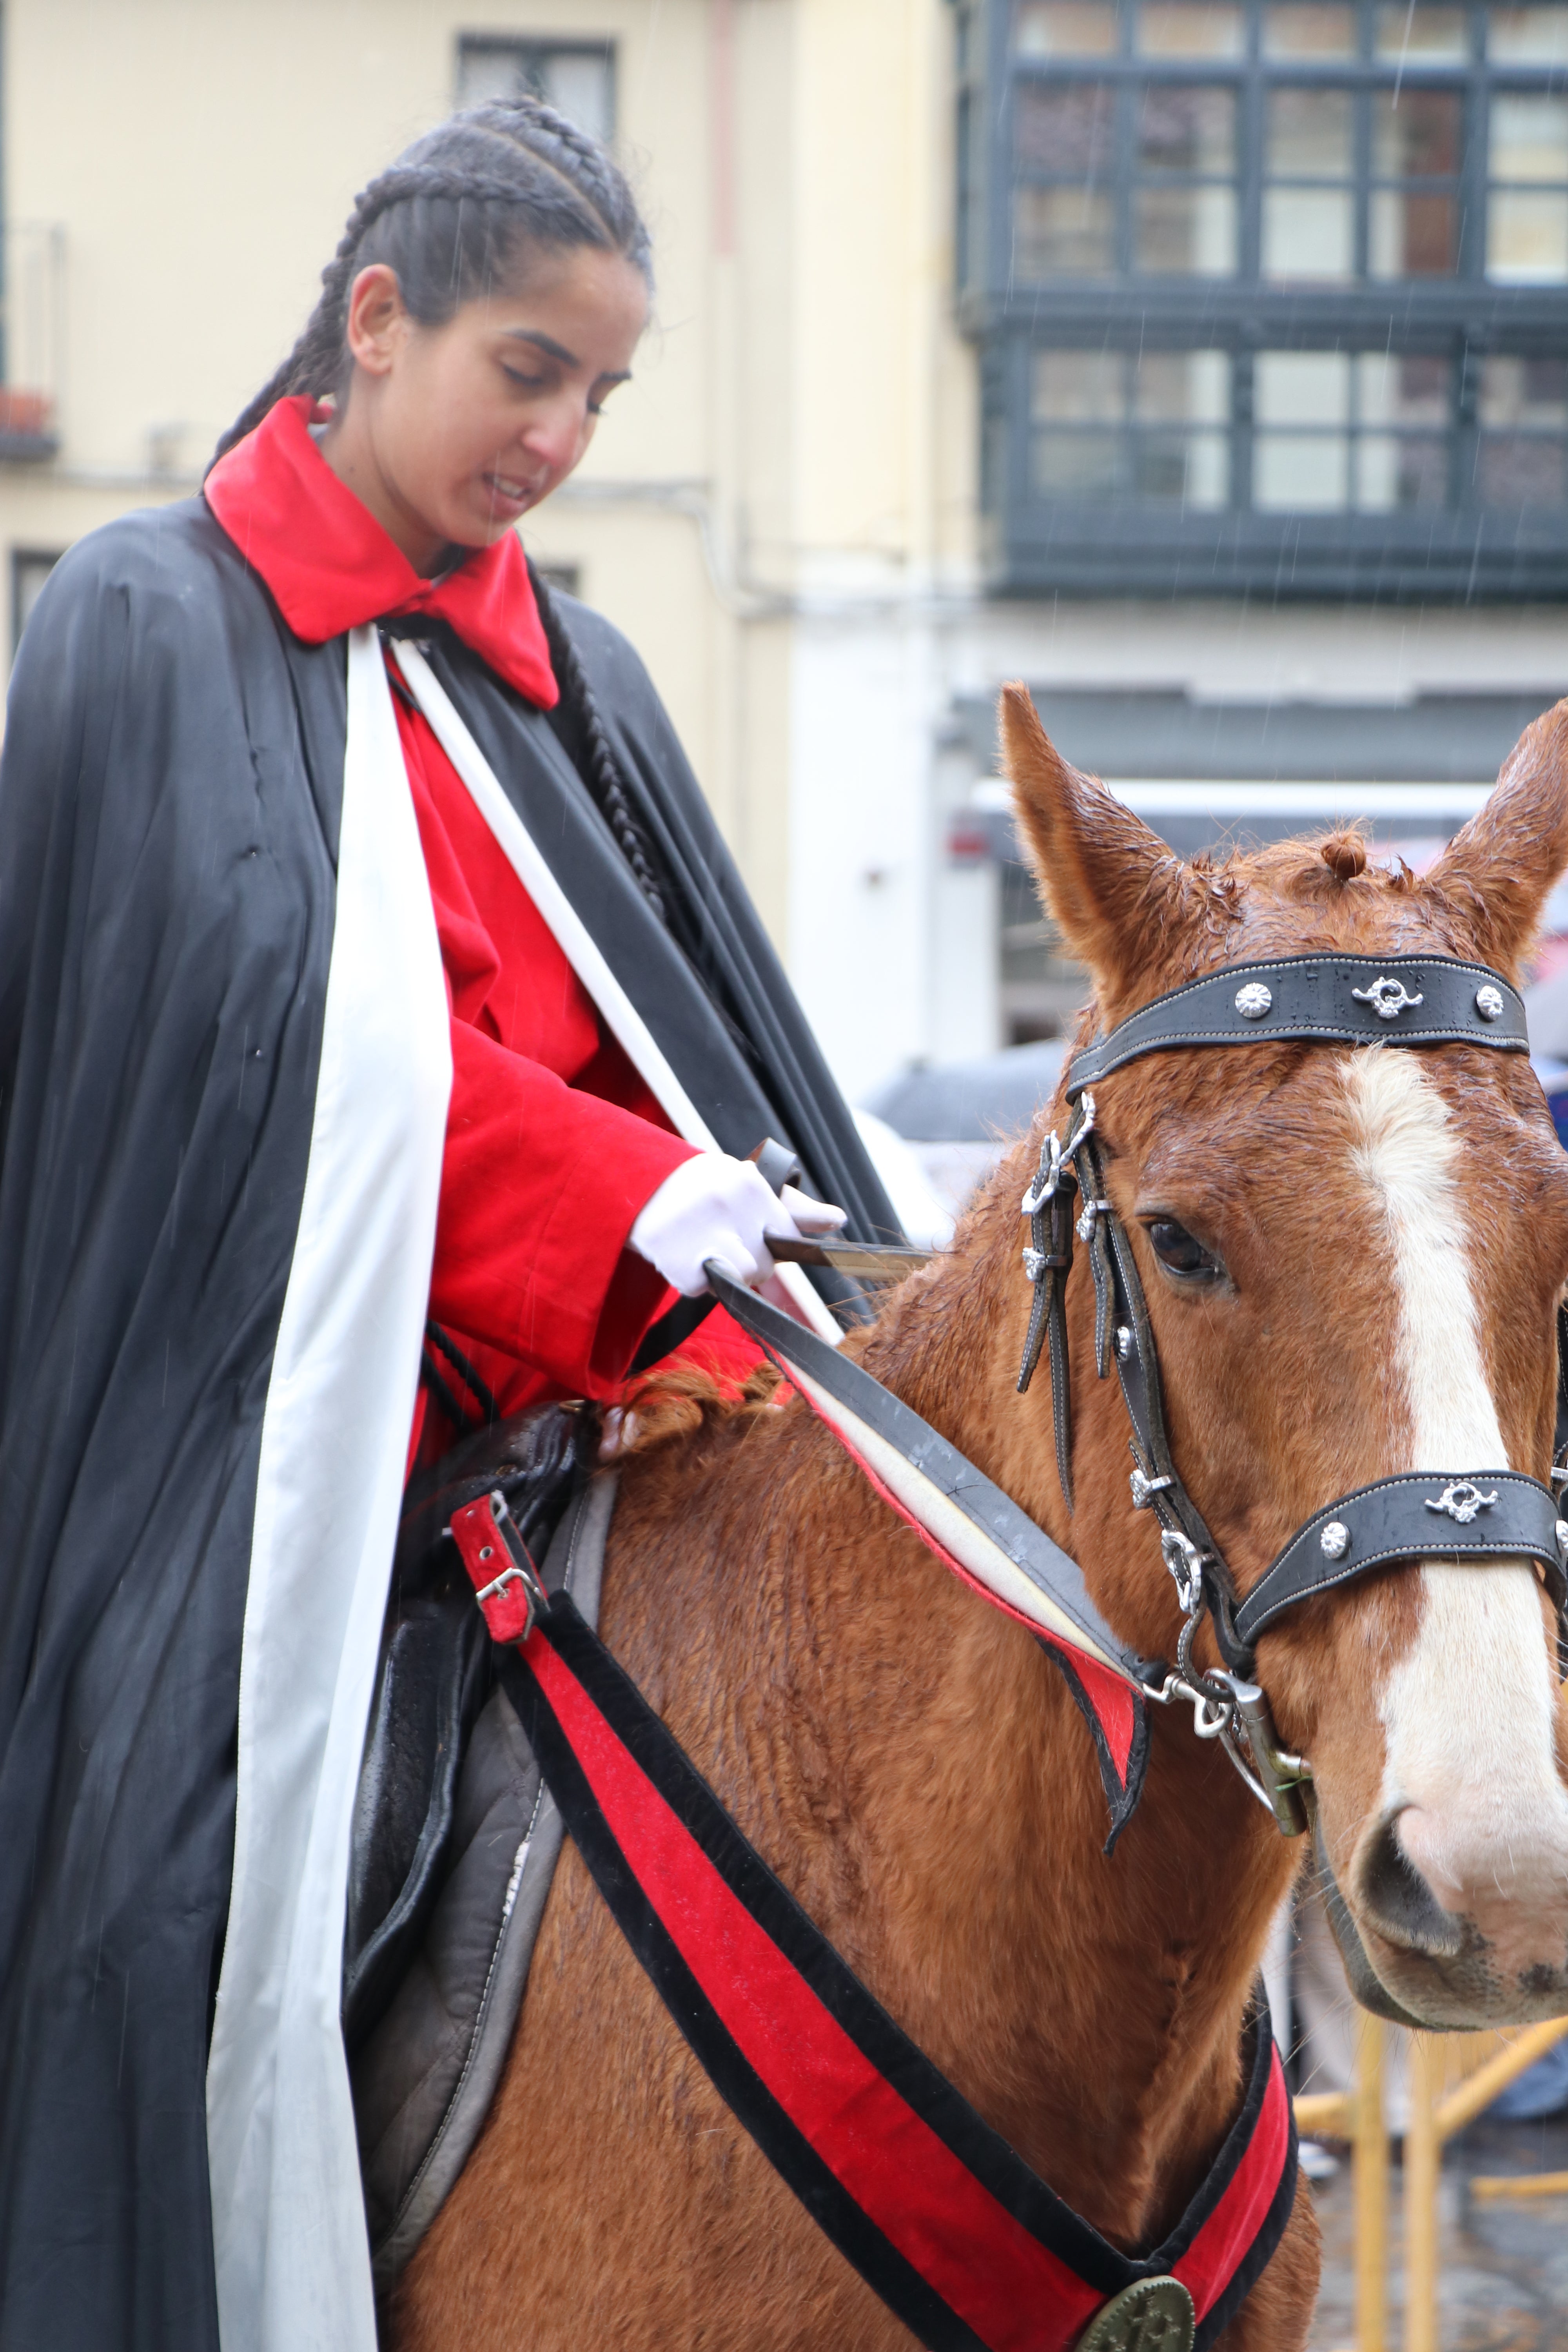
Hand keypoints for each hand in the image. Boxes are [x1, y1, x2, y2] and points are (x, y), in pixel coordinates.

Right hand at [629, 1154, 846, 1296]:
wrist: (639, 1186)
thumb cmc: (704, 1189)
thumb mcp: (747, 1186)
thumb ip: (794, 1208)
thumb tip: (839, 1221)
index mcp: (751, 1184)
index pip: (785, 1237)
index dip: (769, 1244)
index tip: (747, 1232)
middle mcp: (728, 1203)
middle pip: (763, 1264)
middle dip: (744, 1259)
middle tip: (717, 1236)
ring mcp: (701, 1231)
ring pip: (739, 1278)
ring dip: (722, 1272)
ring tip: (700, 1246)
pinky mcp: (676, 1257)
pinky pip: (701, 1288)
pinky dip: (690, 1279)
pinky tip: (680, 1253)